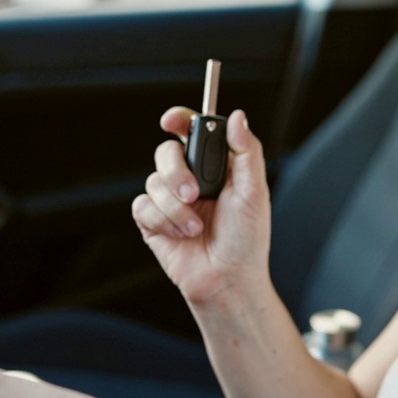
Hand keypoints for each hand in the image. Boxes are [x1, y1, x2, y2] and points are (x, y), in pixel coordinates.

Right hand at [132, 107, 270, 306]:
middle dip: (176, 172)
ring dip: (176, 207)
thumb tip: (238, 117)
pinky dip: (164, 221)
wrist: (227, 280)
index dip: (179, 119)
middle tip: (194, 193)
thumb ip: (247, 151)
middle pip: (166, 152)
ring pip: (153, 181)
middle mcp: (190, 179)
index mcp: (215, 167)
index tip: (172, 120)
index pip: (192, 132)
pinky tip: (182, 235)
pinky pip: (143, 206)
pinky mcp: (152, 221)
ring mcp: (170, 200)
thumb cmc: (246, 239)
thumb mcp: (255, 191)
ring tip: (196, 227)